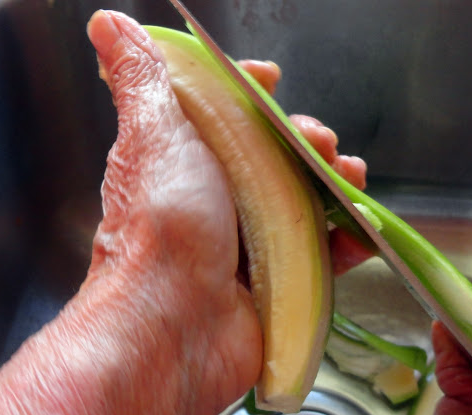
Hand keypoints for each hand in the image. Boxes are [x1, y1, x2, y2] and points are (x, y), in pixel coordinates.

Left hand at [84, 10, 369, 413]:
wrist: (176, 326)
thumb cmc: (162, 229)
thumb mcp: (155, 136)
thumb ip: (142, 80)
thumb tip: (108, 26)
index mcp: (187, 162)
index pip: (224, 115)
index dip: (252, 94)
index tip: (270, 82)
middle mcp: (218, 202)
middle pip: (276, 157)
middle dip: (307, 140)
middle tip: (319, 143)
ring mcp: (252, 244)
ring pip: (306, 202)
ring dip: (337, 184)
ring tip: (351, 179)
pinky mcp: (280, 282)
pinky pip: (325, 254)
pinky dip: (349, 239)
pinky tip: (363, 229)